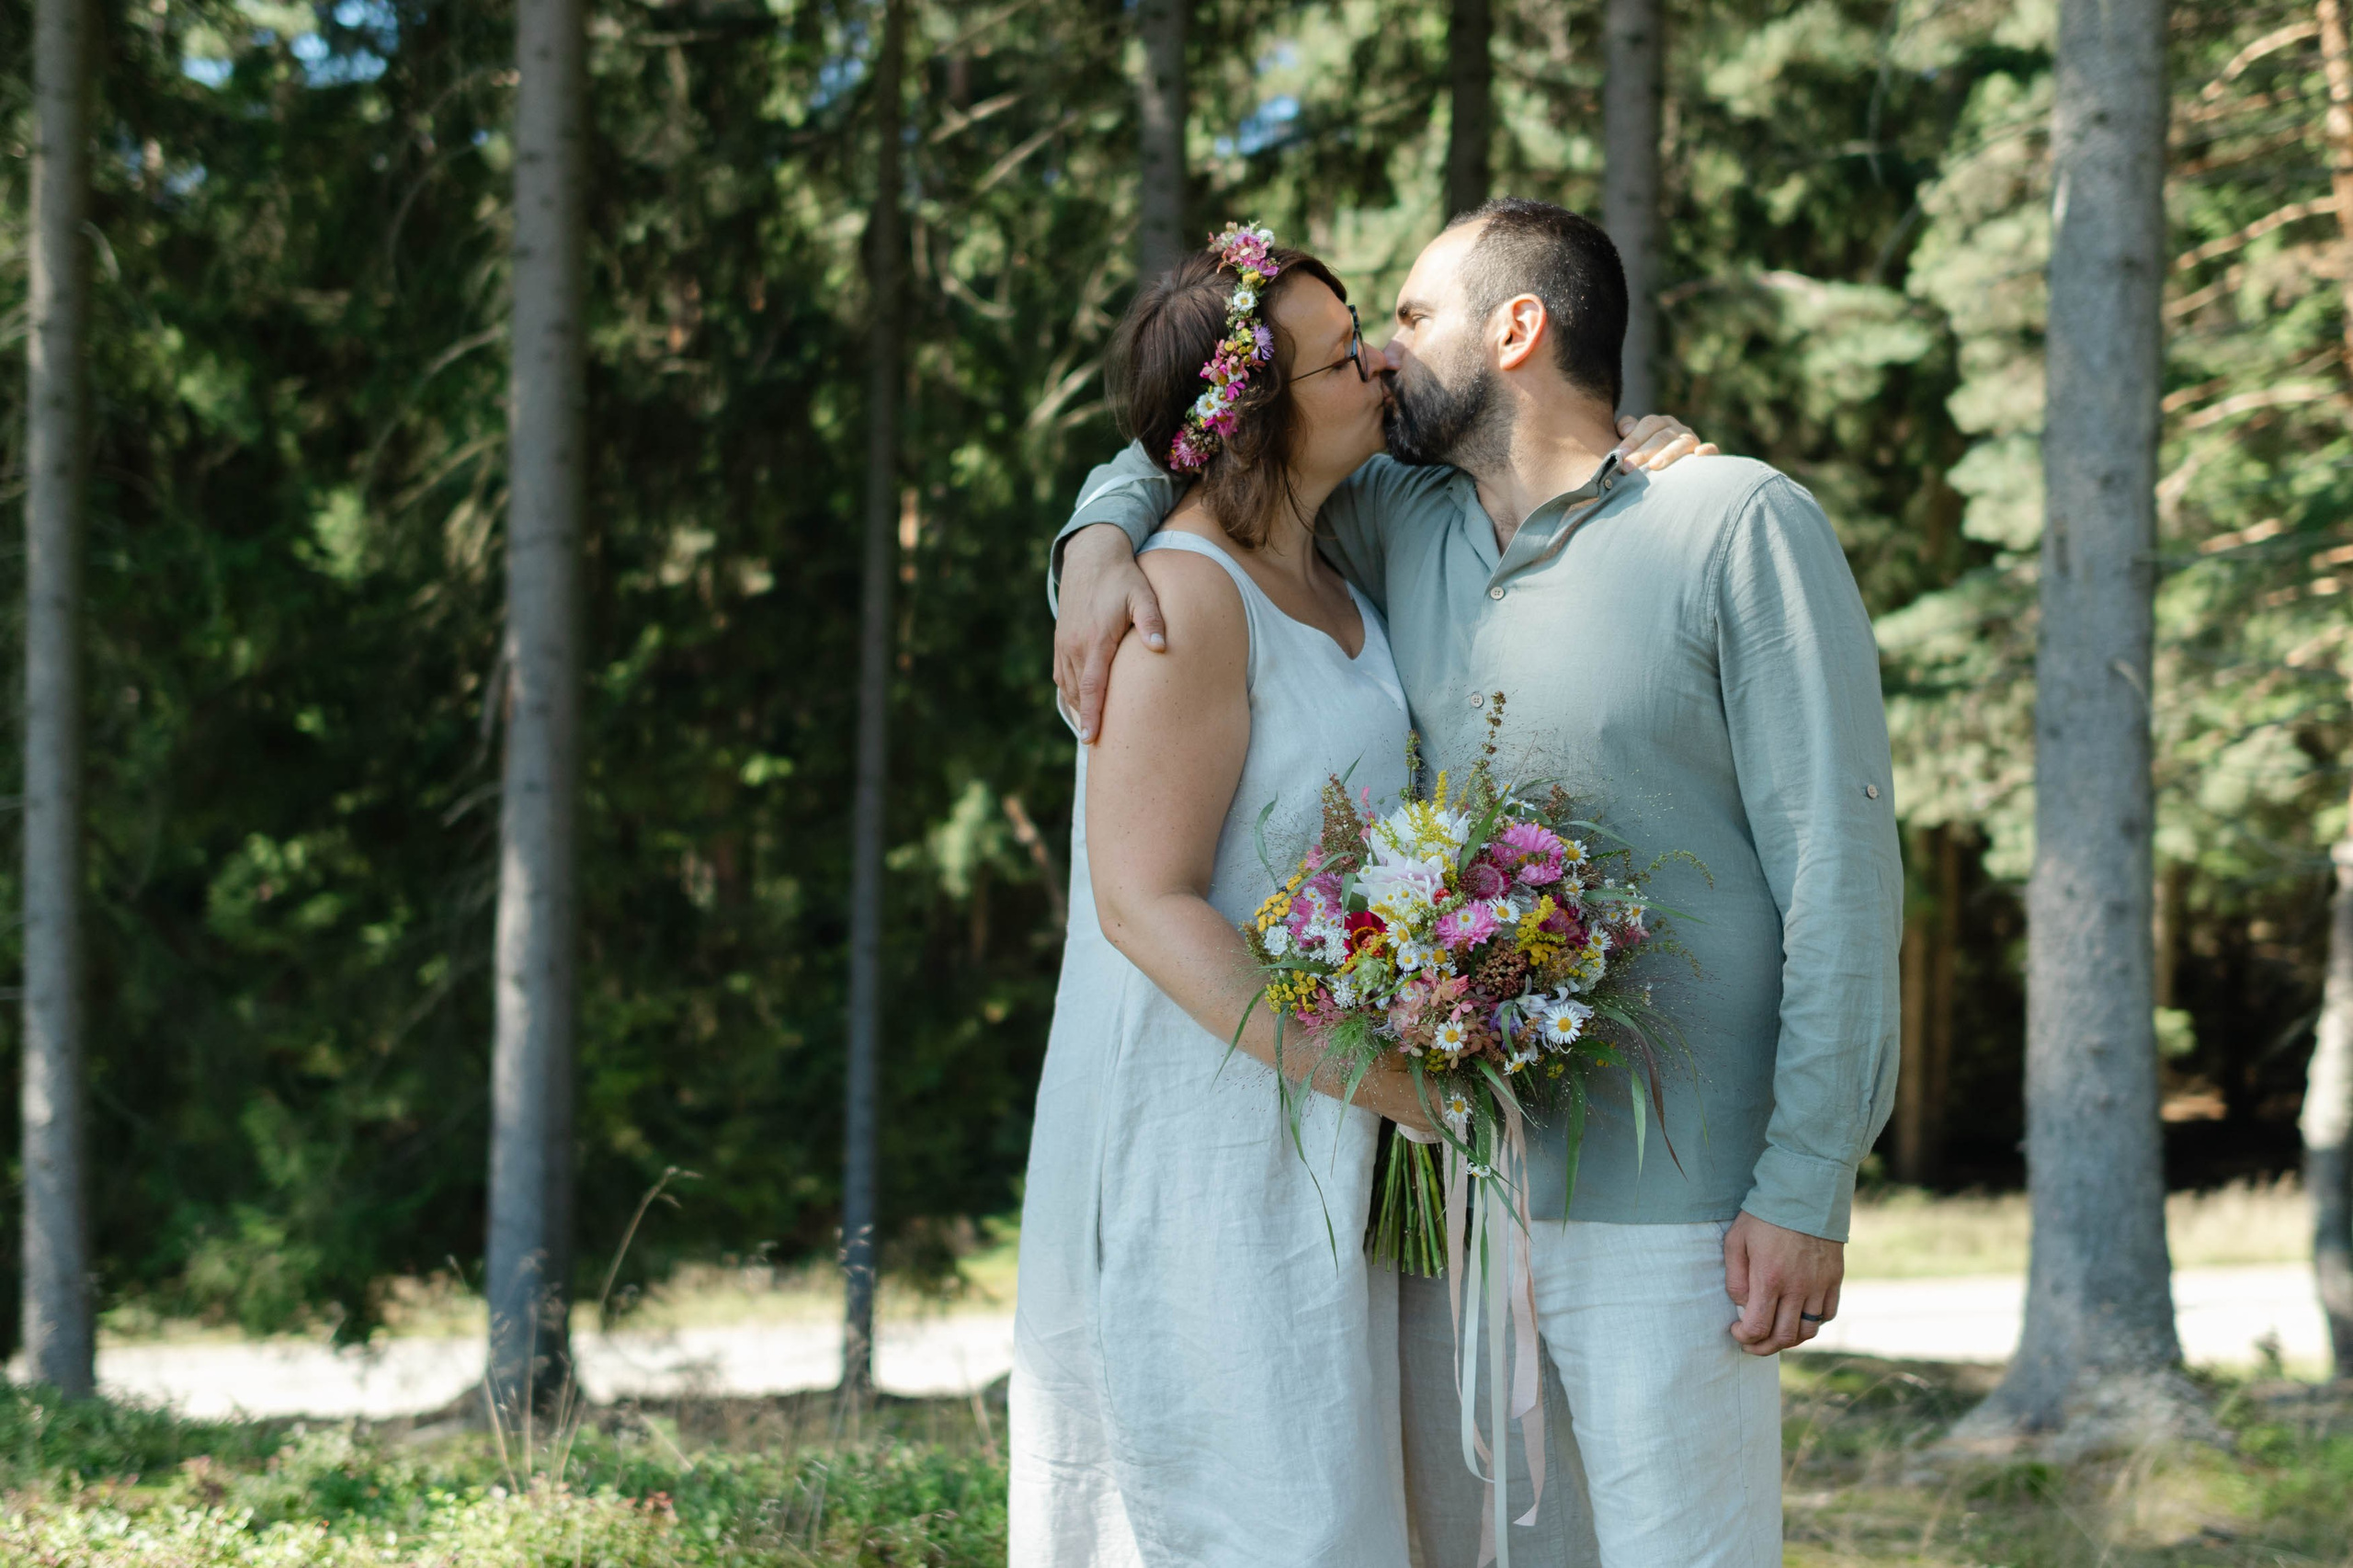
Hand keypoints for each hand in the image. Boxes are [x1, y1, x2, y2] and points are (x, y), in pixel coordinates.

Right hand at [1053, 524, 1165, 743]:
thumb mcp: (1142, 594)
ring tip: (1090, 730)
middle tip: (1094, 745)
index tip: (1091, 739)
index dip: (1091, 715)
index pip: (1092, 687)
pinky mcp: (1060, 640)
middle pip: (1078, 693)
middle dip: (1084, 719)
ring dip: (1078, 708)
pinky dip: (1069, 693)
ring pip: (1068, 686)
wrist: (1091, 556)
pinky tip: (1080, 704)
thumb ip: (1152, 621)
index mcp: (1095, 640)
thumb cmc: (1123, 577)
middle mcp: (1074, 646)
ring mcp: (1064, 644)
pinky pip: (1061, 675)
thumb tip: (1161, 648)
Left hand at [1614, 413, 1718, 470]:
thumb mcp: (1634, 444)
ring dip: (1668, 453)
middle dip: (1643, 451)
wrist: (1668, 473)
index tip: (1619, 456)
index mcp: (1660, 424)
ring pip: (1682, 443)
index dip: (1633, 439)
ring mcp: (1692, 441)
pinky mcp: (1706, 454)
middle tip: (1628, 467)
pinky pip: (1711, 450)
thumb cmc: (1644, 459)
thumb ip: (1627, 434)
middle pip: (1662, 436)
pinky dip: (1708, 451)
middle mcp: (1677, 429)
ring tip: (1654, 466)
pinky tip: (1699, 455)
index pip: (1648, 425)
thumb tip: (1625, 429)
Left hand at [1723, 1210, 1842, 1355]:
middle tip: (1751, 1343)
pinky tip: (1798, 1317)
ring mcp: (1820, 1284)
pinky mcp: (1835, 1278)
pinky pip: (1828, 1314)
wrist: (1803, 1193)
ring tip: (1774, 1334)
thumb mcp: (1736, 1241)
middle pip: (1785, 1337)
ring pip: (1809, 1331)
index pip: (1758, 1327)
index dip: (1745, 1337)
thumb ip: (1735, 1278)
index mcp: (1770, 1278)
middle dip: (1764, 1347)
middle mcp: (1798, 1287)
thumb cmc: (1763, 1216)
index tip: (1736, 1331)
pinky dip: (1813, 1324)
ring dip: (1789, 1340)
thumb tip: (1742, 1306)